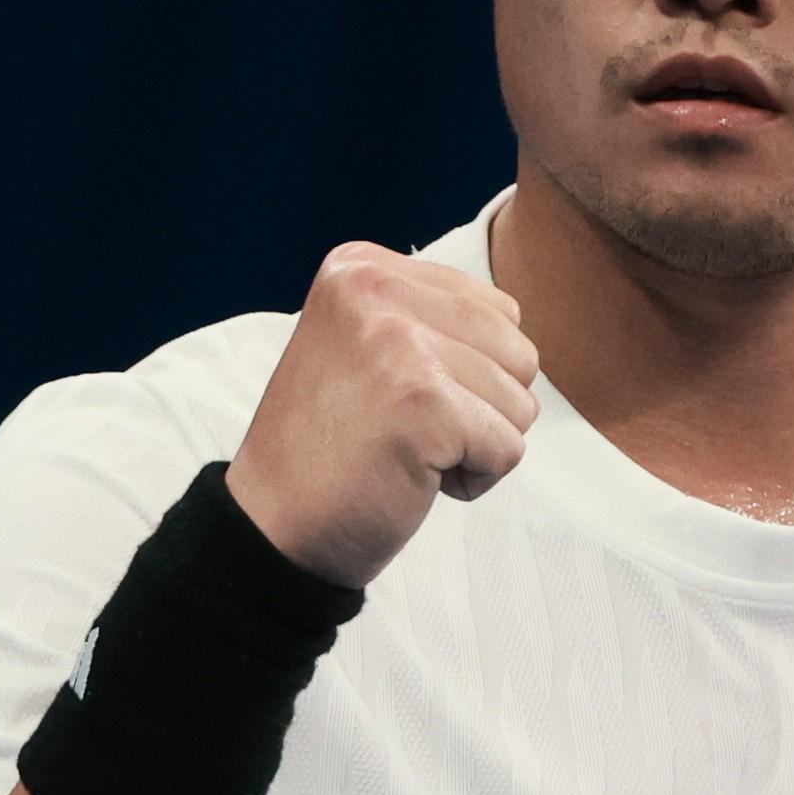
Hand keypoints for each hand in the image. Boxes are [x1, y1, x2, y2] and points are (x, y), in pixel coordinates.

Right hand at [226, 241, 541, 587]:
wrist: (273, 527)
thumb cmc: (330, 449)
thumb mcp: (366, 349)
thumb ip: (430, 321)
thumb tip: (517, 331)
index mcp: (361, 268)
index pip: (495, 310)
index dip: (469, 374)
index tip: (397, 399)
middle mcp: (376, 290)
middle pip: (517, 351)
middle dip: (484, 409)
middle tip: (407, 433)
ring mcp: (400, 345)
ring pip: (520, 401)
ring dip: (477, 446)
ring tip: (407, 452)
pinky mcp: (424, 405)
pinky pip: (509, 448)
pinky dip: (475, 481)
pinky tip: (415, 479)